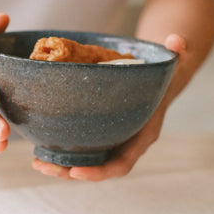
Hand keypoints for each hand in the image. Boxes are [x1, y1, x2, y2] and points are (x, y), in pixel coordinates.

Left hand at [32, 34, 186, 180]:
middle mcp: (126, 143)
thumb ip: (177, 54)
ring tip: (36, 162)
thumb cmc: (164, 75)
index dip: (100, 172)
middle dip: (70, 172)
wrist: (159, 81)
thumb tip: (177, 41)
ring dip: (61, 165)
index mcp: (142, 135)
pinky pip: (81, 148)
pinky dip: (62, 150)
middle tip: (42, 166)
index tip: (76, 172)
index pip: (122, 164)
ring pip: (86, 161)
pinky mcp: (100, 132)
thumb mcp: (172, 64)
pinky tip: (41, 146)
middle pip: (97, 168)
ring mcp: (112, 139)